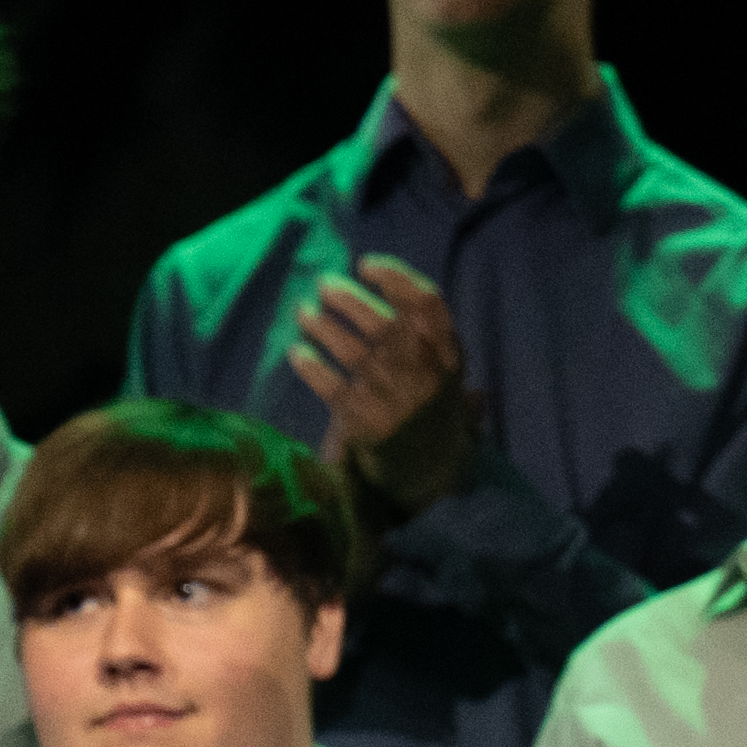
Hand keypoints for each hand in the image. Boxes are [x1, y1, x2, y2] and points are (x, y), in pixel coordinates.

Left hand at [282, 254, 478, 517]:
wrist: (424, 483)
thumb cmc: (432, 426)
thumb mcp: (450, 387)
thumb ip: (437, 351)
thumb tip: (415, 299)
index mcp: (450, 360)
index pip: (428, 304)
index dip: (396, 277)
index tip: (367, 263)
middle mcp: (425, 373)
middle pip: (382, 320)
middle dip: (347, 298)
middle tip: (323, 284)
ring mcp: (394, 397)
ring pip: (350, 348)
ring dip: (321, 325)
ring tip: (303, 312)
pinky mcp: (363, 421)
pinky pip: (328, 383)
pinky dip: (309, 365)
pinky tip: (296, 353)